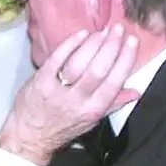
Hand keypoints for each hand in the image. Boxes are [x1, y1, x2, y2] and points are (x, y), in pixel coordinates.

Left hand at [0, 24, 139, 165]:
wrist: (29, 135)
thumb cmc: (62, 127)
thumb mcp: (91, 121)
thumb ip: (113, 104)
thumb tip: (136, 91)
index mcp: (93, 110)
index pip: (114, 83)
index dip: (125, 60)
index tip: (132, 42)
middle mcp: (76, 100)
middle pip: (98, 70)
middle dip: (111, 47)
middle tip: (119, 29)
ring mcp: (57, 89)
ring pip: (79, 62)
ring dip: (93, 43)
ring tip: (104, 31)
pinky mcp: (41, 79)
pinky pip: (58, 58)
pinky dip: (71, 44)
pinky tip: (82, 34)